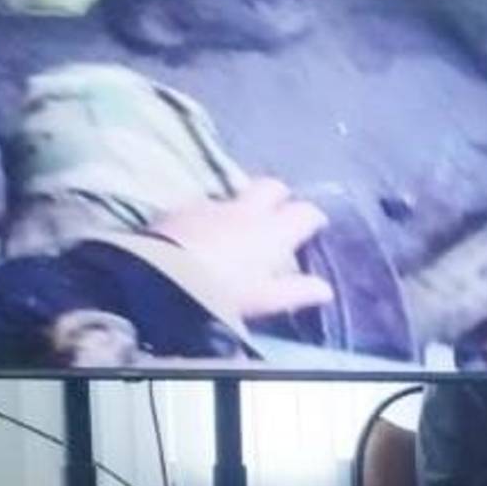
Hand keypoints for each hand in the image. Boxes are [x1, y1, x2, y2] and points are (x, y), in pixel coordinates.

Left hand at [146, 178, 329, 322]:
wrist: (161, 280)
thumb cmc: (222, 292)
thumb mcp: (264, 299)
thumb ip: (297, 291)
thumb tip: (325, 289)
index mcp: (273, 231)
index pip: (305, 212)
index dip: (313, 217)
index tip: (315, 226)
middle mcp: (246, 210)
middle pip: (271, 186)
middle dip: (279, 195)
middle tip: (279, 212)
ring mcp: (211, 206)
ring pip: (235, 193)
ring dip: (241, 204)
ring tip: (237, 224)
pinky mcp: (181, 209)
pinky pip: (202, 204)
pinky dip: (209, 214)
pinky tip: (202, 231)